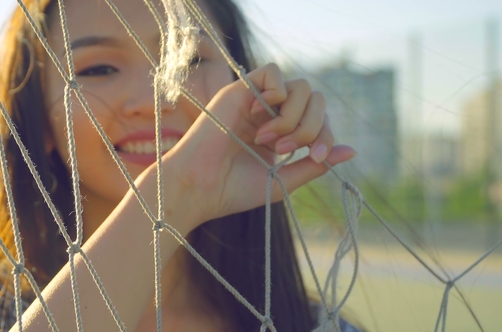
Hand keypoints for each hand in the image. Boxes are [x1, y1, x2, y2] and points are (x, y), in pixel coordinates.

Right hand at [164, 63, 354, 225]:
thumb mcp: (283, 181)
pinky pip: (273, 71)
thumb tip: (351, 151)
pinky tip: (263, 115)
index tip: (316, 158)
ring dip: (293, 116)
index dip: (325, 136)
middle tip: (287, 149)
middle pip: (314, 100)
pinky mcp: (240, 91)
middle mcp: (270, 115)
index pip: (318, 121)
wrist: (198, 187)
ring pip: (299, 87)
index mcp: (281, 135)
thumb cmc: (233, 189)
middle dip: (310, 126)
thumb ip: (315, 164)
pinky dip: (278, 91)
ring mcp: (256, 103)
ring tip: (269, 139)